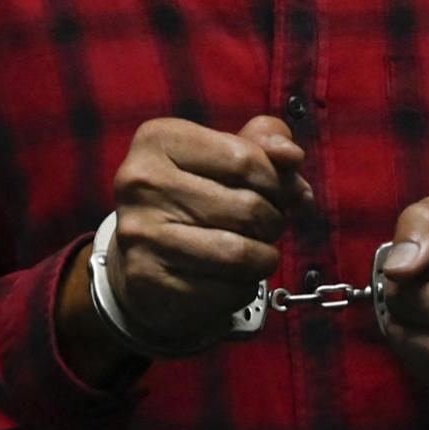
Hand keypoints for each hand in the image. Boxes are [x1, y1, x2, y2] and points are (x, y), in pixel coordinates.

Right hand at [101, 116, 308, 353]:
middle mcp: (142, 183)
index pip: (247, 160)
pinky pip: (227, 289)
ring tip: (254, 253)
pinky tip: (227, 278)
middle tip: (262, 226)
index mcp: (160, 140)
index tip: (273, 194)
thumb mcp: (221, 157)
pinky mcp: (149, 280)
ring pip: (241, 253)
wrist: (136, 258)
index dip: (276, 183)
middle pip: (248, 208)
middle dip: (272, 222)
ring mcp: (142, 234)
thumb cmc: (190, 200)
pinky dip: (242, 287)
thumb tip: (291, 156)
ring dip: (263, 258)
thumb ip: (263, 143)